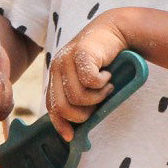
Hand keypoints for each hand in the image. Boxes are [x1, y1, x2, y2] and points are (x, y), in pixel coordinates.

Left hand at [47, 12, 128, 140]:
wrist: (115, 30)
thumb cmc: (104, 60)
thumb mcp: (88, 82)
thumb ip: (81, 98)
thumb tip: (77, 129)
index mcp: (56, 76)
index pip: (52, 107)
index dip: (60, 124)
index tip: (71, 137)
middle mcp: (56, 68)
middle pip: (63, 107)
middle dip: (84, 113)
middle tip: (98, 103)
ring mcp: (66, 60)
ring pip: (78, 97)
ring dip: (97, 97)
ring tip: (106, 86)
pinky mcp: (80, 53)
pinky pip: (89, 82)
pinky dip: (102, 84)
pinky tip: (108, 75)